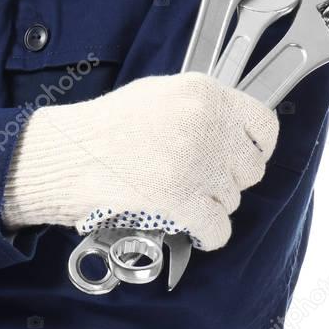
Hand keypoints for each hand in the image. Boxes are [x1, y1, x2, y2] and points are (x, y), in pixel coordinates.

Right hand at [0, 72, 278, 250]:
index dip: (254, 148)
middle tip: (196, 183)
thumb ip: (198, 108)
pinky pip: (219, 229)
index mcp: (202, 92)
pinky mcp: (181, 199)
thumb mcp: (157, 95)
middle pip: (250, 168)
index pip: (264, 126)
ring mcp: (195, 162)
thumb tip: (230, 132)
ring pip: (232, 200)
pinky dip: (207, 235)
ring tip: (178, 200)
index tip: (240, 160)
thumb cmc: (102, 128)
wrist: (64, 155)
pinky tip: (192, 230)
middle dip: (226, 181)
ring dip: (210, 206)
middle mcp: (206, 123)